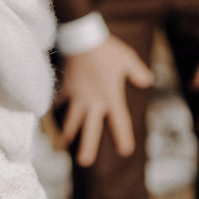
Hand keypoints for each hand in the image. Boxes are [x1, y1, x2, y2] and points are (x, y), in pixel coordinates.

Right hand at [55, 35, 154, 166]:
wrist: (82, 37)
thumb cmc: (107, 50)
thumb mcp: (128, 59)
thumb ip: (139, 72)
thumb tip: (149, 80)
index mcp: (111, 97)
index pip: (120, 123)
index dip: (123, 137)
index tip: (125, 151)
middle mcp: (93, 102)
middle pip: (90, 129)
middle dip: (87, 147)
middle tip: (84, 162)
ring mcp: (77, 96)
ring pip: (70, 120)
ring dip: (67, 134)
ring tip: (61, 147)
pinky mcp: (66, 88)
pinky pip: (59, 102)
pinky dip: (55, 109)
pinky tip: (49, 118)